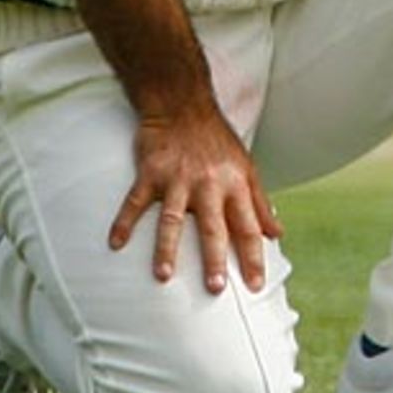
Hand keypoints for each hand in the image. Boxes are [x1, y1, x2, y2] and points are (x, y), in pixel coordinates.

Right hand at [108, 102, 282, 294]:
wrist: (183, 104)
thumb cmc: (218, 140)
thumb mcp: (247, 167)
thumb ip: (260, 203)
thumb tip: (277, 234)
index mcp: (234, 184)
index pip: (248, 226)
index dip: (254, 257)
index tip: (256, 285)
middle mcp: (208, 184)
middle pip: (213, 226)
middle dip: (214, 258)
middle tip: (215, 288)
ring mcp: (177, 178)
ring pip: (173, 218)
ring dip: (167, 248)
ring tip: (163, 276)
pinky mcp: (151, 172)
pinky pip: (136, 201)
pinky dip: (124, 222)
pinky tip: (115, 243)